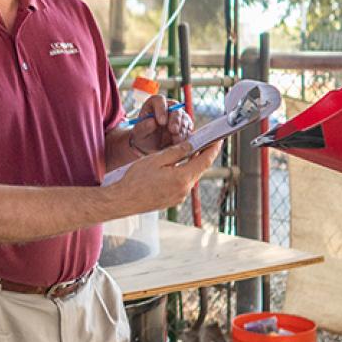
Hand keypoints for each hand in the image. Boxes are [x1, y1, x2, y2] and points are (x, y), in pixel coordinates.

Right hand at [105, 140, 222, 215]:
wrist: (123, 200)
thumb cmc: (135, 180)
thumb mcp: (156, 159)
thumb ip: (176, 152)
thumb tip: (190, 146)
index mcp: (182, 178)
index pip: (205, 161)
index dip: (213, 149)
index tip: (218, 140)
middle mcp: (184, 190)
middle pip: (199, 169)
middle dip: (201, 155)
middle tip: (202, 142)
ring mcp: (179, 197)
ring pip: (190, 176)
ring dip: (189, 165)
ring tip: (184, 153)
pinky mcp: (172, 200)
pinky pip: (182, 184)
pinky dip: (181, 174)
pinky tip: (173, 167)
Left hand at [129, 95, 193, 154]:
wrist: (152, 146)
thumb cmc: (144, 136)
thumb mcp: (139, 134)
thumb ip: (143, 127)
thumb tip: (152, 122)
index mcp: (154, 104)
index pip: (159, 100)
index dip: (161, 109)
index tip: (161, 122)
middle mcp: (168, 107)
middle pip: (176, 108)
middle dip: (175, 120)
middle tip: (173, 131)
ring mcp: (179, 115)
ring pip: (184, 119)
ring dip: (181, 130)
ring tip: (173, 140)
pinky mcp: (186, 124)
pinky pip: (189, 128)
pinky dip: (185, 136)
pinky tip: (177, 142)